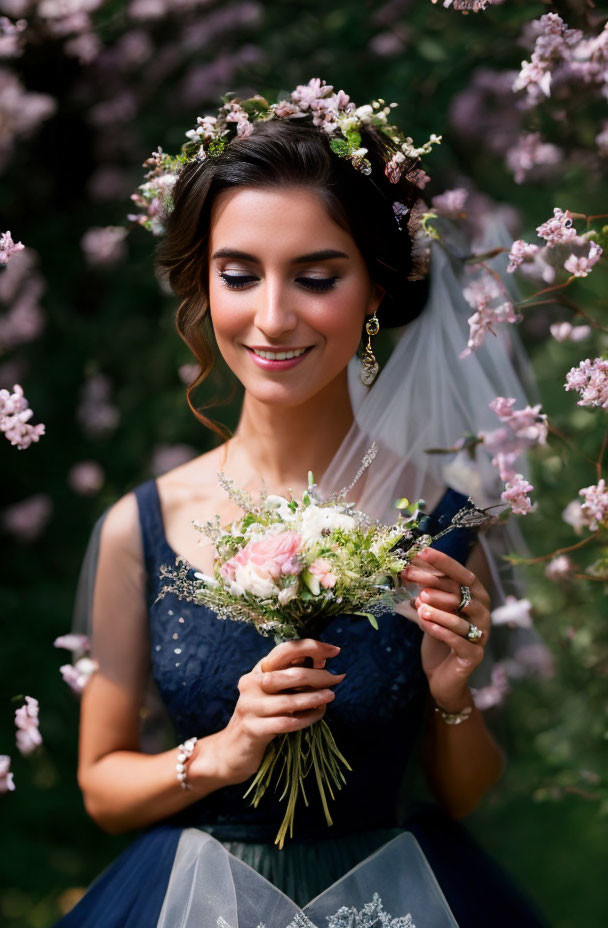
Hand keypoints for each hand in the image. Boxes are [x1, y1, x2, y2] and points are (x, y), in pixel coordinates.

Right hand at [196, 639, 345, 786]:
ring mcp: (249, 706)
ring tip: (330, 696)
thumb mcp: (275, 691)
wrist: (233, 749)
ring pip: (288, 701)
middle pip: (290, 674)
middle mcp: (251, 683)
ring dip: (314, 698)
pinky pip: (285, 723)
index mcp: (259, 670)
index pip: (285, 649)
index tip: (335, 651)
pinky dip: (305, 719)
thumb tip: (323, 660)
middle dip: (318, 676)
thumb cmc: (262, 716)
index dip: (312, 647)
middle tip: (337, 679)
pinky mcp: (252, 729)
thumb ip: (293, 676)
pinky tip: (318, 715)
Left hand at [401, 546, 490, 711]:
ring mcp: (481, 635)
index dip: (443, 562)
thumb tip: (407, 565)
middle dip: (435, 583)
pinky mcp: (474, 655)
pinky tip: (424, 623)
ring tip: (419, 603)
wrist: (442, 675)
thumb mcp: (431, 610)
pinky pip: (458, 641)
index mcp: (475, 597)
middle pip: (461, 593)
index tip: (422, 552)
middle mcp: (483, 613)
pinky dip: (441, 631)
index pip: (462, 574)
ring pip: (462, 618)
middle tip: (412, 578)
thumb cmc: (438, 636)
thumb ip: (426, 591)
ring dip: (439, 608)